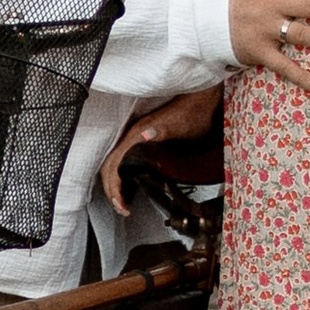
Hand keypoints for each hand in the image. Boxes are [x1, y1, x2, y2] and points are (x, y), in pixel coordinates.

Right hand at [99, 82, 221, 208]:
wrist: (200, 100)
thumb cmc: (192, 113)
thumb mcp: (180, 124)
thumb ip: (162, 129)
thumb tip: (143, 135)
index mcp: (136, 134)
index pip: (113, 165)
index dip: (114, 187)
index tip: (122, 205)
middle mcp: (132, 137)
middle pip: (109, 168)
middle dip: (112, 191)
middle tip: (123, 209)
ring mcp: (136, 139)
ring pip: (114, 165)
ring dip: (115, 186)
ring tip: (123, 204)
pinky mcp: (143, 142)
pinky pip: (124, 163)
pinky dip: (122, 178)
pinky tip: (130, 189)